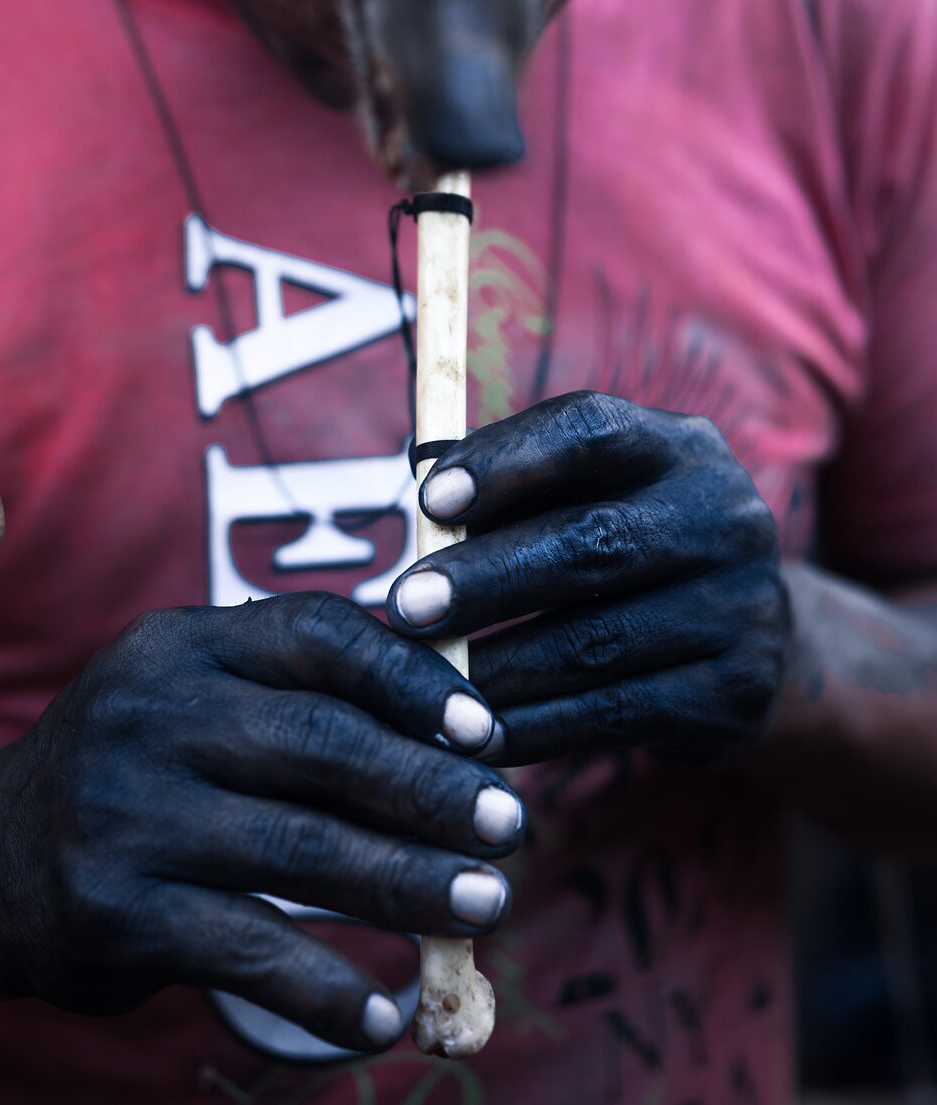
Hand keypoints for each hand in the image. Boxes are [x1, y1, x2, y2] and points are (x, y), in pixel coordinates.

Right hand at [0, 595, 521, 1049]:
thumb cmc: (141, 767)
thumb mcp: (197, 696)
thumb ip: (300, 694)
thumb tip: (456, 726)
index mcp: (185, 644)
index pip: (318, 636)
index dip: (413, 680)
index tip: (485, 730)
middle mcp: (152, 714)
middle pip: (324, 745)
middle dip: (431, 789)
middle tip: (509, 825)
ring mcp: (128, 811)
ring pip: (303, 849)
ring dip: (409, 883)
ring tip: (484, 905)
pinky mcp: (115, 910)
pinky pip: (251, 950)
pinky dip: (329, 989)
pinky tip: (385, 1013)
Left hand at [387, 392, 786, 766]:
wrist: (757, 645)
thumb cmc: (631, 555)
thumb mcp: (597, 499)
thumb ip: (520, 495)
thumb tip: (424, 508)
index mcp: (678, 448)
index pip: (591, 430)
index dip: (507, 462)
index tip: (430, 500)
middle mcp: (722, 517)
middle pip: (593, 542)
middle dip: (487, 577)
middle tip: (408, 605)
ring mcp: (741, 607)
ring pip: (598, 641)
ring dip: (499, 666)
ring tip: (427, 681)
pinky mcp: (737, 692)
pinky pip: (617, 714)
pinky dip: (537, 728)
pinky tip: (479, 735)